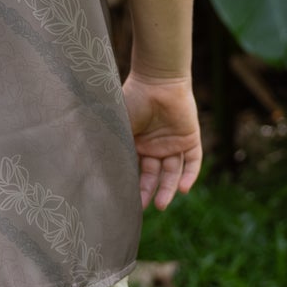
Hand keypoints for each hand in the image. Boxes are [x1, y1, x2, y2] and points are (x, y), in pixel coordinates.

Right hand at [123, 72, 201, 211]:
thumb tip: (94, 169)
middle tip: (144, 207)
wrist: (157, 80)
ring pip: (173, 171)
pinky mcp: (190, 138)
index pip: (137, 170)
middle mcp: (155, 146)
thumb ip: (113, 145)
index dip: (133, 185)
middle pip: (155, 175)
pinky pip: (193, 161)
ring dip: (168, 188)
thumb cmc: (133, 99)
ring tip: (163, 204)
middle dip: (150, 192)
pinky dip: (189, 175)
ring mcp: (173, 143)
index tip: (126, 201)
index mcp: (137, 143)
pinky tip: (183, 189)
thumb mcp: (119, 126)